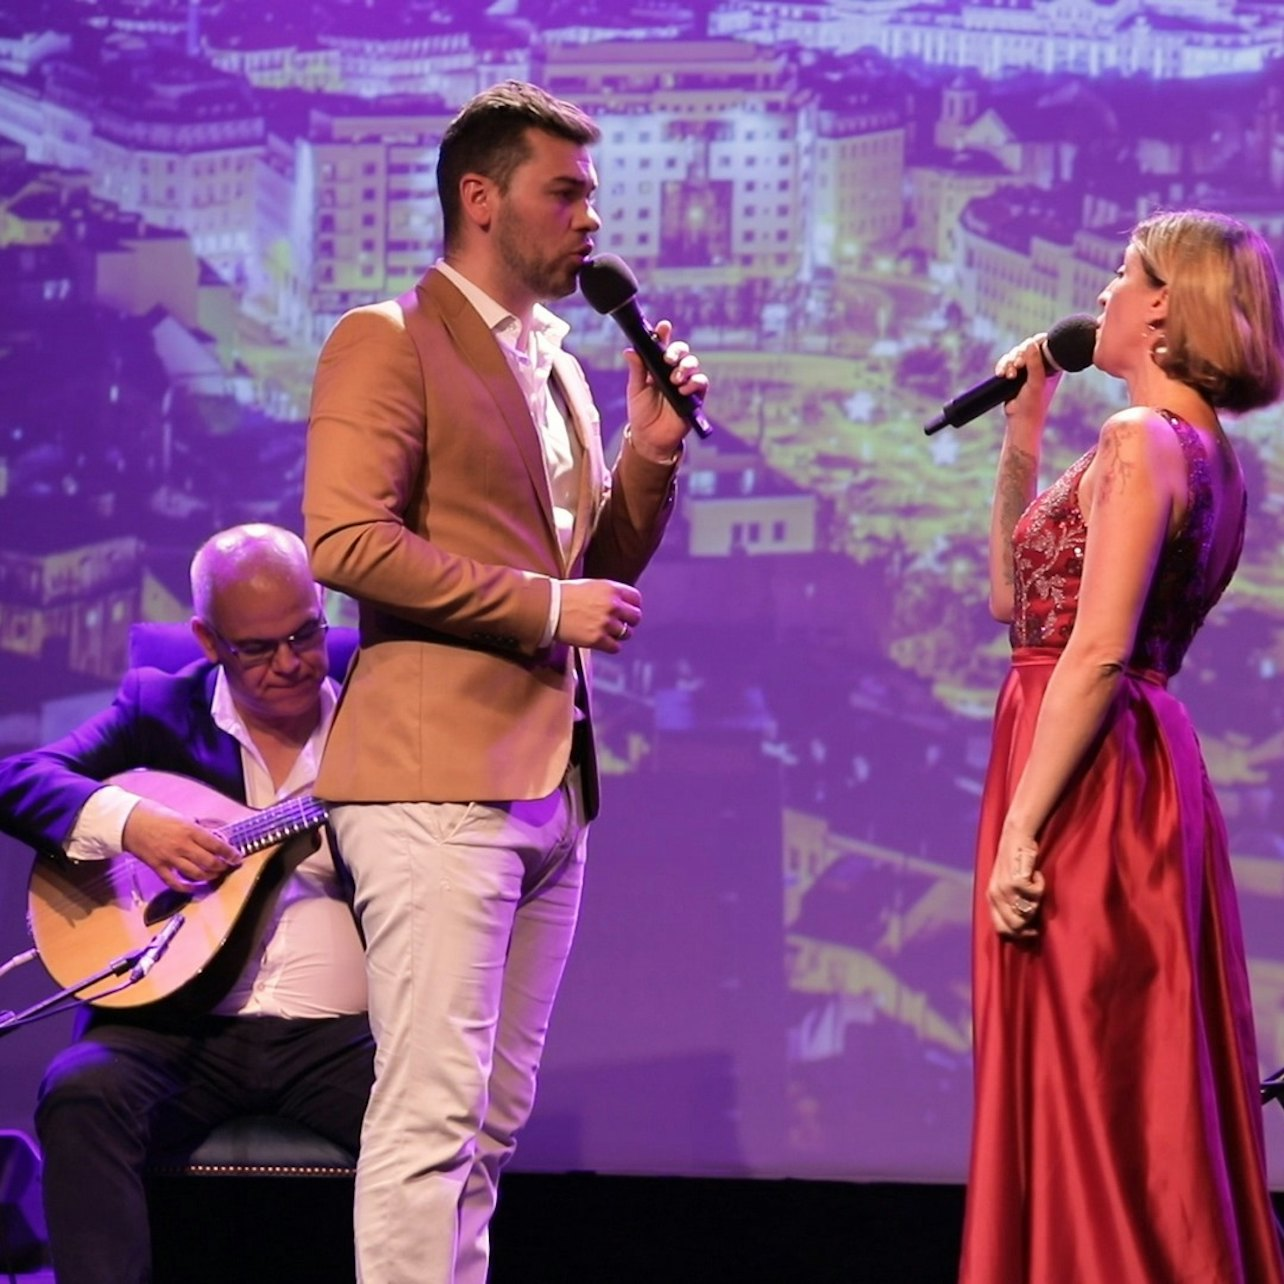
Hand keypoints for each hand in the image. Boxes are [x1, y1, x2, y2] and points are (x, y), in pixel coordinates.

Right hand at [122, 800, 241, 892]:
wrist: (128, 822)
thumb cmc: (154, 814)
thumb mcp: (181, 816)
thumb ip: (196, 827)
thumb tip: (212, 835)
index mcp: (189, 830)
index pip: (216, 845)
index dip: (230, 853)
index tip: (237, 857)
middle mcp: (182, 845)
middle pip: (209, 862)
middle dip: (222, 866)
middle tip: (227, 866)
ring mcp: (170, 858)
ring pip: (195, 874)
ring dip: (208, 877)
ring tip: (214, 875)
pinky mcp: (158, 867)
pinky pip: (174, 882)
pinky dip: (186, 887)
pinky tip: (194, 888)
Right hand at [556, 579, 641, 652]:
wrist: (547, 607)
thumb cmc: (564, 595)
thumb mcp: (590, 585)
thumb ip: (608, 593)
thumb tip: (620, 604)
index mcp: (611, 588)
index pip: (636, 598)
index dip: (632, 605)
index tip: (627, 610)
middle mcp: (612, 605)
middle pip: (636, 617)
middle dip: (629, 621)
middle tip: (619, 624)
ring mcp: (606, 623)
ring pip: (627, 633)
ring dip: (619, 634)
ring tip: (606, 633)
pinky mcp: (598, 639)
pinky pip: (616, 647)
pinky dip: (611, 646)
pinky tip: (602, 642)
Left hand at [624, 319, 708, 461]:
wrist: (651, 438)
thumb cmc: (642, 413)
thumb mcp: (636, 390)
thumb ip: (636, 370)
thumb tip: (629, 350)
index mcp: (657, 366)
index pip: (662, 345)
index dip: (663, 333)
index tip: (663, 326)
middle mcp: (672, 371)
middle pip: (681, 351)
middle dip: (677, 350)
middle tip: (668, 359)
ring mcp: (685, 383)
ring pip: (693, 364)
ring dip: (685, 367)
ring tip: (675, 379)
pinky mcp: (695, 396)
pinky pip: (701, 382)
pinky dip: (694, 383)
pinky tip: (683, 389)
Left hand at [986, 822, 1044, 939]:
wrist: (1016, 836)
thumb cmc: (1016, 861)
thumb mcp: (1007, 883)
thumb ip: (1011, 901)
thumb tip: (1025, 925)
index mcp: (991, 898)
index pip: (1001, 929)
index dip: (1018, 935)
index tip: (1033, 933)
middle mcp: (995, 895)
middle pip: (1015, 926)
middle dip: (1030, 924)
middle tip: (1039, 910)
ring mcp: (1004, 888)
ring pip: (1027, 912)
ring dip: (1037, 901)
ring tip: (1036, 885)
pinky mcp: (1015, 880)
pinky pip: (1035, 895)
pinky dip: (1040, 886)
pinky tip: (1038, 875)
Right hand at [996, 333, 1059, 437]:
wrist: (1021, 421)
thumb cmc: (1033, 404)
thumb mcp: (1036, 382)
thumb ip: (1034, 362)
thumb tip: (1030, 343)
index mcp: (1053, 364)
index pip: (1044, 343)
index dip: (1034, 345)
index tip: (1025, 358)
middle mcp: (1041, 364)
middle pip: (1027, 347)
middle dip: (1018, 355)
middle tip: (1017, 366)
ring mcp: (1027, 369)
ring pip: (1015, 354)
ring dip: (1009, 362)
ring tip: (1009, 376)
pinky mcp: (1015, 374)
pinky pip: (1006, 362)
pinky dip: (1002, 366)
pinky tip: (1001, 375)